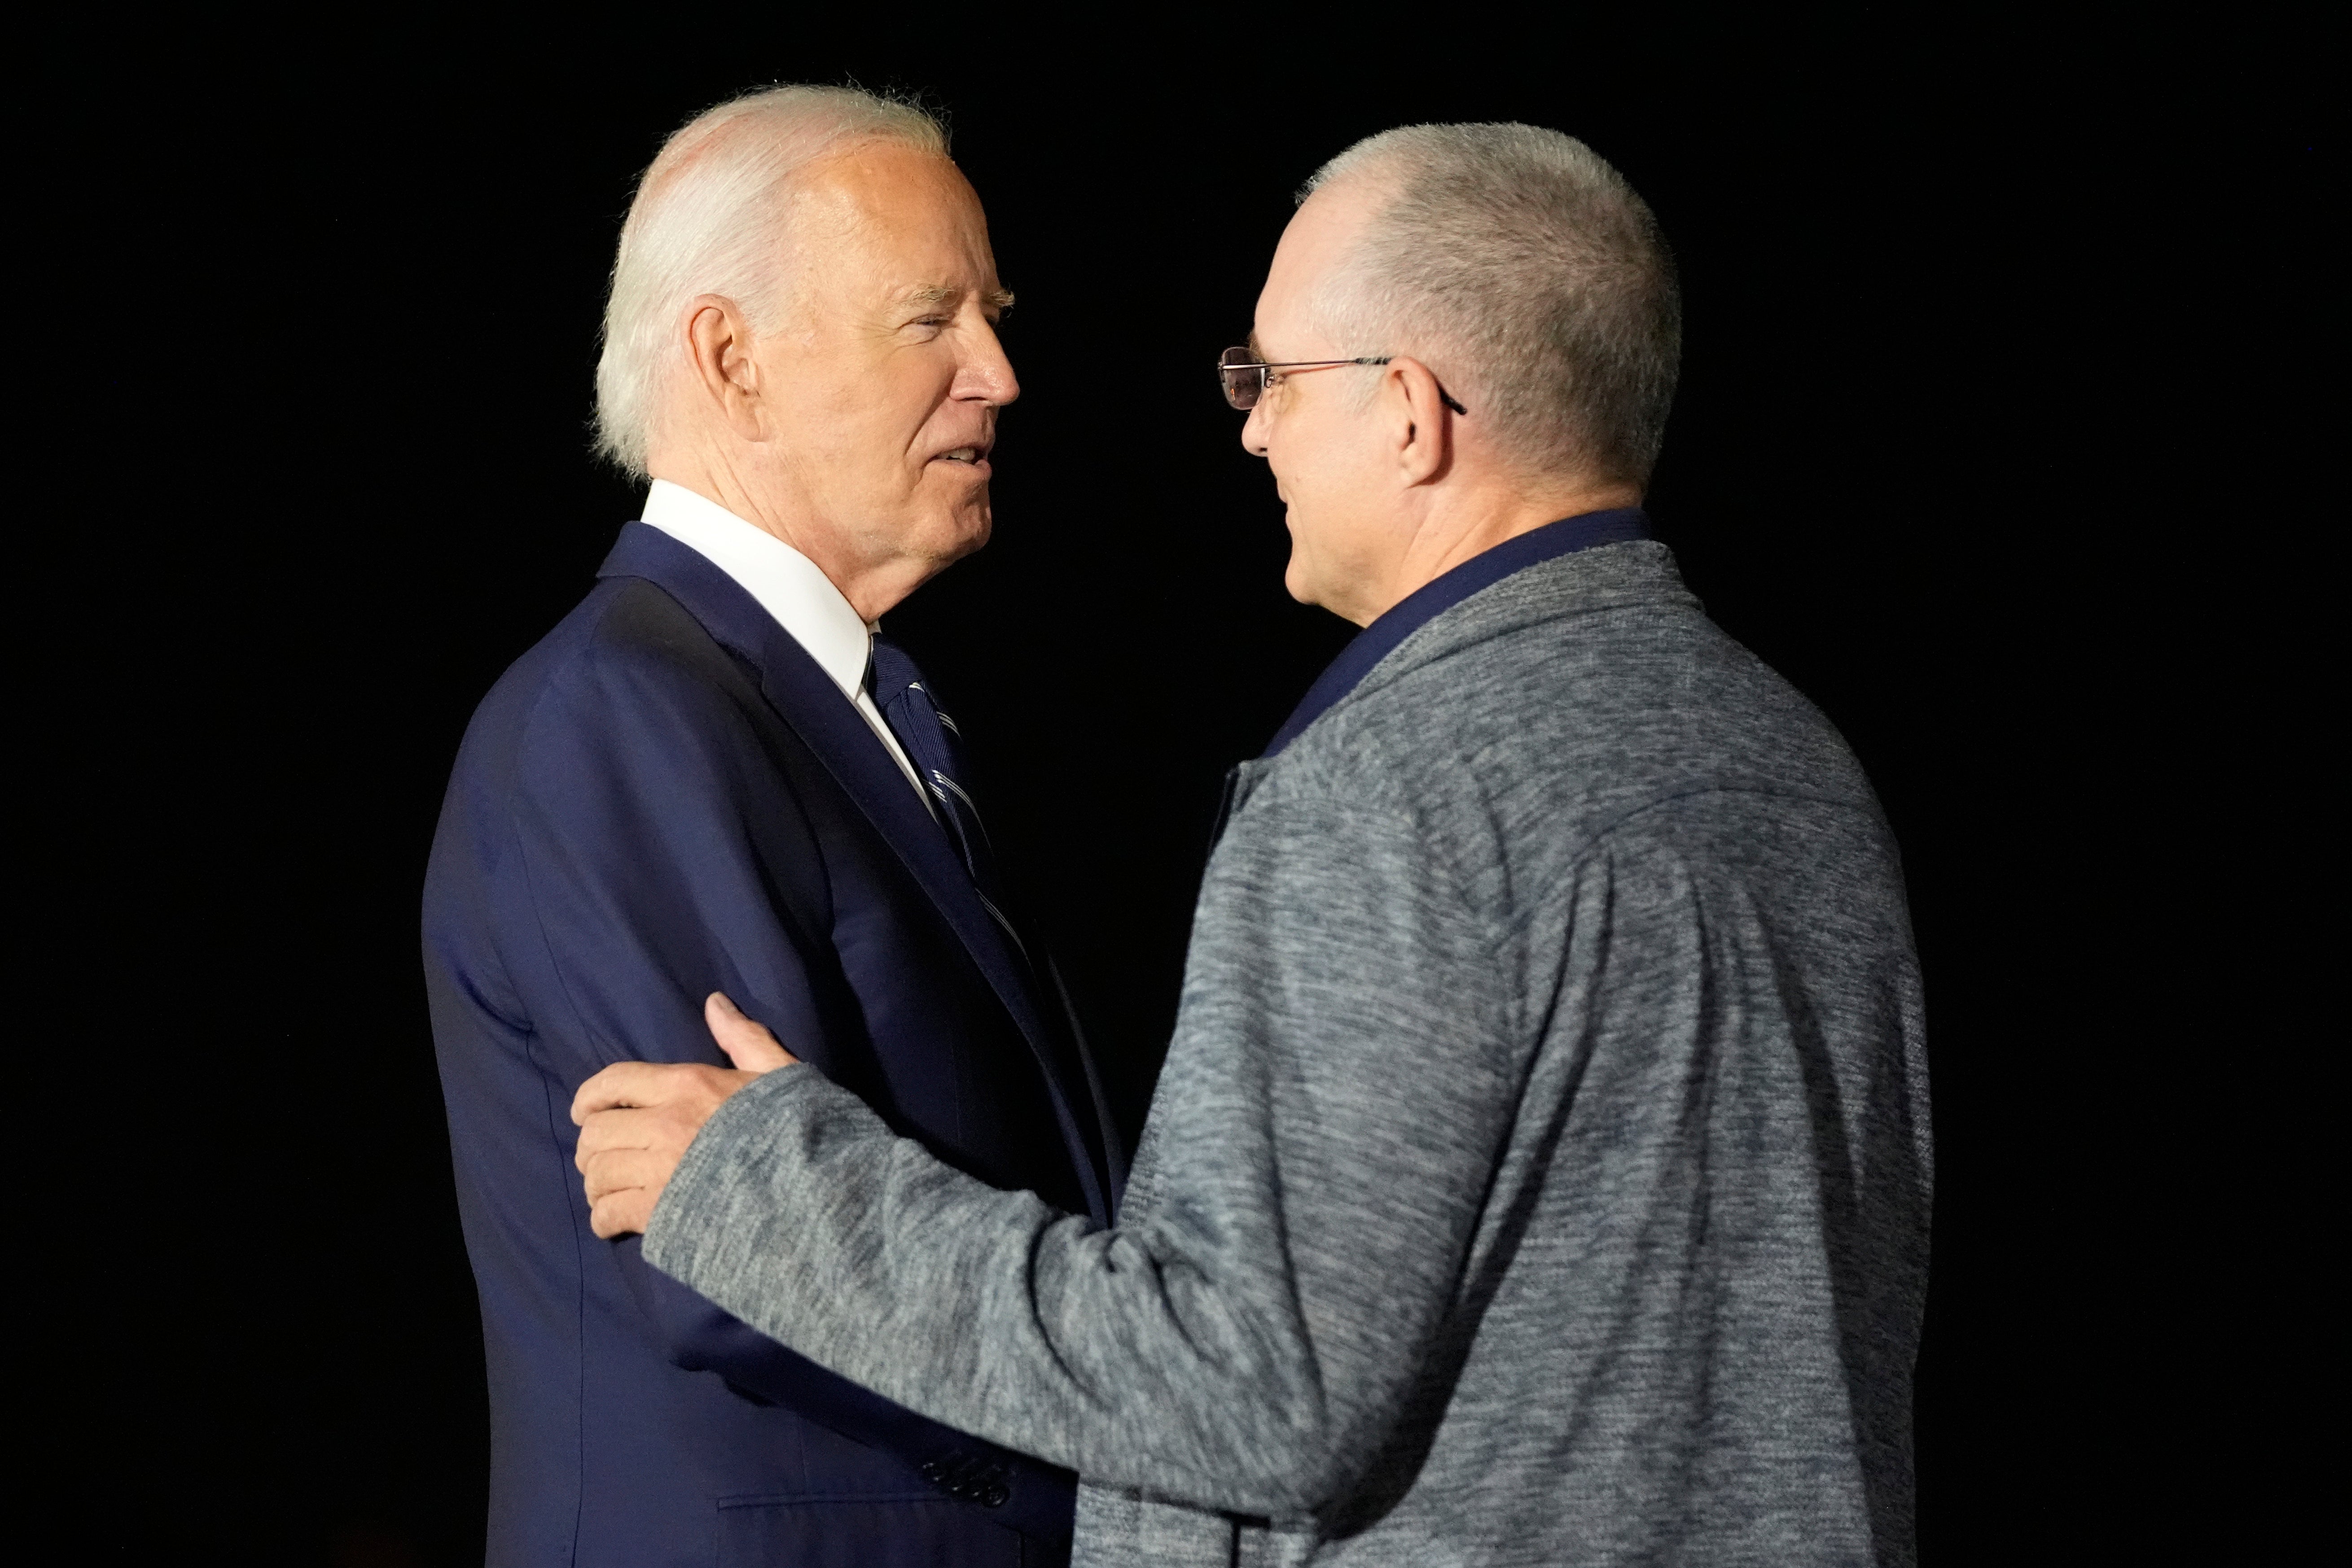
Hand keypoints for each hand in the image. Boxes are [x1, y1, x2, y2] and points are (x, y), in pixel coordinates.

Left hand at [570, 992, 800, 1237]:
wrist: (815, 1192)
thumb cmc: (799, 1129)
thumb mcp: (778, 1073)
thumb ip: (743, 1038)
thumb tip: (714, 1002)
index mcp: (688, 1085)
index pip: (613, 1082)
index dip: (589, 1096)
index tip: (584, 1110)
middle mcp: (665, 1126)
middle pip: (596, 1132)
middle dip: (591, 1144)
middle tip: (603, 1154)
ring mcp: (660, 1173)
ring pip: (597, 1174)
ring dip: (596, 1183)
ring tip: (608, 1189)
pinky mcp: (661, 1216)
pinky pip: (608, 1213)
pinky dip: (603, 1218)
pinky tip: (612, 1220)